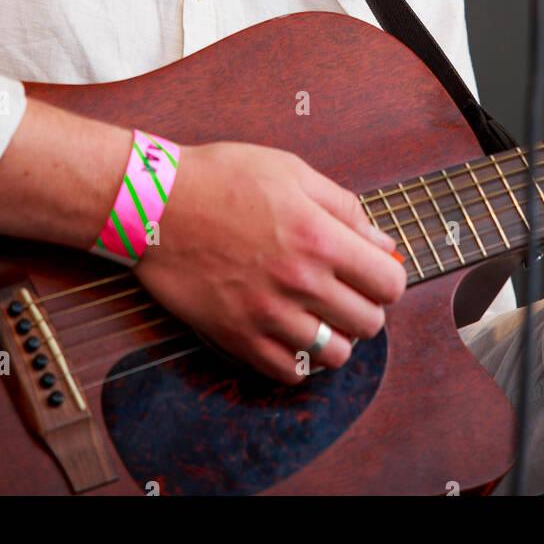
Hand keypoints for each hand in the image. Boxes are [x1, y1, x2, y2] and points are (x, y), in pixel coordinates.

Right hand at [134, 141, 406, 382]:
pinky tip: (289, 333)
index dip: (387, 278)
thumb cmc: (221, 177)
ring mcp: (268, 314)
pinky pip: (289, 372)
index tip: (373, 271)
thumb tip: (382, 242)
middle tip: (345, 291)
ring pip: (335, 354)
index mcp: (320, 237)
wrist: (154, 203)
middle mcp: (300, 281)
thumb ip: (344, 207)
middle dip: (366, 306)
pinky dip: (298, 360)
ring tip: (317, 314)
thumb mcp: (291, 171)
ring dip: (334, 335)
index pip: (389, 283)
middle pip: (370, 323)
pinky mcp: (237, 336)